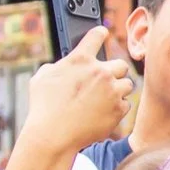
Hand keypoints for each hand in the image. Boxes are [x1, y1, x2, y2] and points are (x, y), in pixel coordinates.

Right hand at [19, 26, 133, 159]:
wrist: (54, 135)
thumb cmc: (44, 107)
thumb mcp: (41, 78)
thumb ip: (58, 66)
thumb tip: (64, 65)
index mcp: (80, 60)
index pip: (97, 35)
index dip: (100, 33)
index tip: (102, 33)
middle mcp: (100, 72)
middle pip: (121, 64)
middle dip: (113, 72)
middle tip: (103, 80)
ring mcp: (112, 91)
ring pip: (127, 84)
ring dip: (117, 90)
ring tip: (103, 99)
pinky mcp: (118, 109)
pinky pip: (125, 104)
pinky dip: (116, 108)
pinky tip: (102, 112)